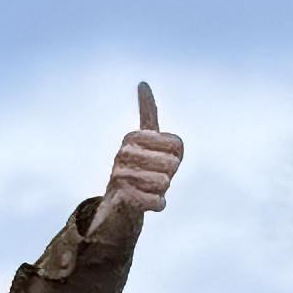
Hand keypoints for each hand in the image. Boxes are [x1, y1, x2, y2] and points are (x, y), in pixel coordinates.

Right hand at [88, 82, 183, 247]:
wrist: (116, 208)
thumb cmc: (139, 173)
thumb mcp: (149, 141)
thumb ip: (147, 112)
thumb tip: (142, 83)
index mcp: (133, 137)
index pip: (177, 145)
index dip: (175, 158)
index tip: (159, 161)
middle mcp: (124, 152)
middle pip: (173, 164)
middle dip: (168, 176)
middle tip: (151, 179)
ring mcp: (120, 174)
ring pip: (164, 183)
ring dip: (160, 192)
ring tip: (145, 191)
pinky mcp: (121, 196)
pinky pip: (157, 201)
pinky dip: (156, 206)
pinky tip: (144, 204)